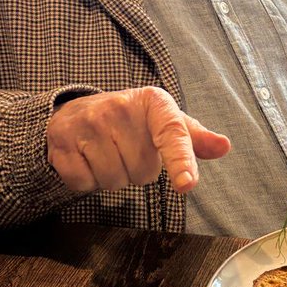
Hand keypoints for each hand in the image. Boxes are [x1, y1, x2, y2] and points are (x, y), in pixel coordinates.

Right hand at [46, 87, 229, 193]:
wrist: (78, 111)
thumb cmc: (132, 122)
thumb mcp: (165, 122)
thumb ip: (193, 138)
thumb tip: (224, 146)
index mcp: (153, 102)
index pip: (172, 134)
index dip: (180, 160)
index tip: (187, 184)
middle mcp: (119, 107)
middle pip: (142, 171)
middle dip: (137, 170)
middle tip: (127, 150)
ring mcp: (88, 123)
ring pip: (113, 180)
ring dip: (114, 177)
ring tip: (109, 154)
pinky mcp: (62, 142)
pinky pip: (84, 183)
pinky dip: (88, 181)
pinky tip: (88, 160)